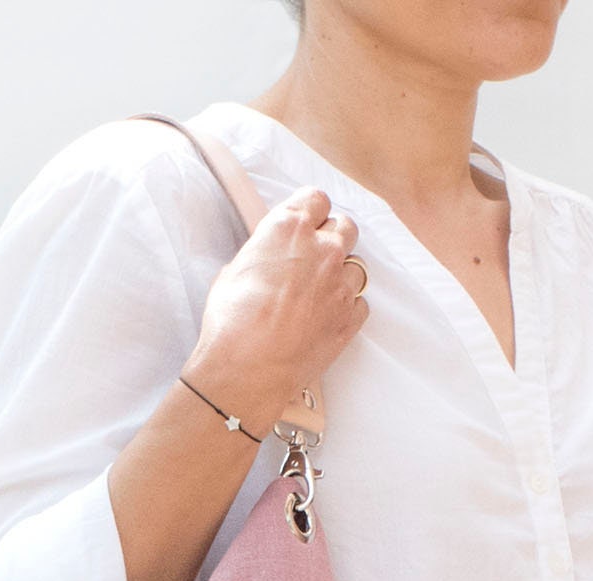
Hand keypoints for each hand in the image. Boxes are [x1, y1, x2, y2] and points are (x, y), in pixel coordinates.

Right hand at [183, 185, 369, 426]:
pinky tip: (326, 316)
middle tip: (314, 256)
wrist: (248, 370)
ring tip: (319, 293)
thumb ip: (260, 255)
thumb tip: (265, 260)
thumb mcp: (232, 272)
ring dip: (341, 273)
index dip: (310, 211)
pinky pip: (360, 302)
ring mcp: (341, 284)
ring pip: (357, 265)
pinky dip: (347, 306)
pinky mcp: (351, 317)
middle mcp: (323, 249)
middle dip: (332, 237)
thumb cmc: (232, 321)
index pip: (316, 199)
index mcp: (289, 228)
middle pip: (345, 226)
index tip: (305, 222)